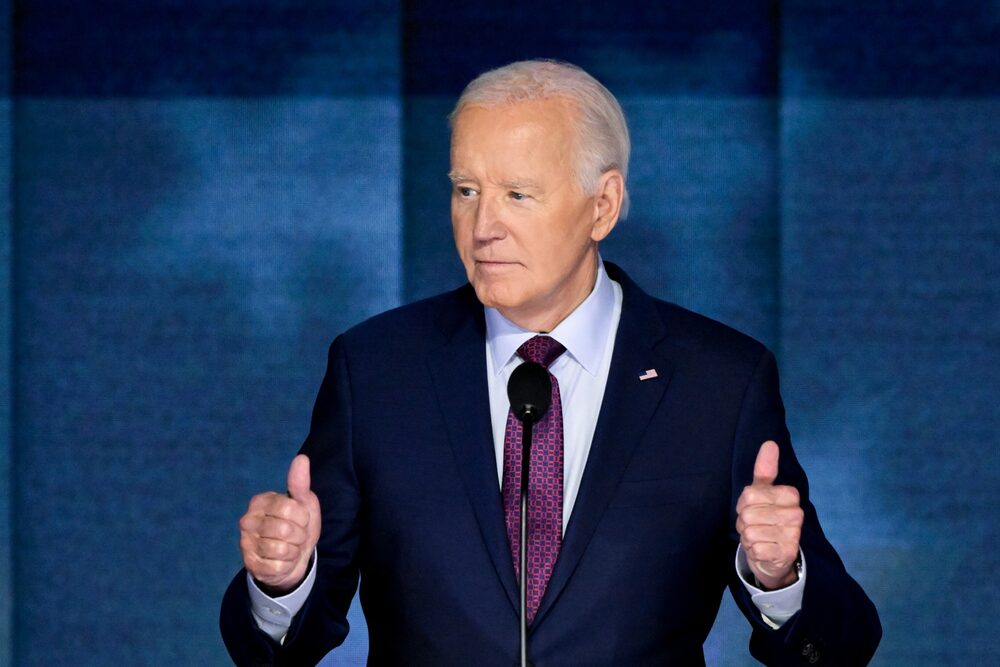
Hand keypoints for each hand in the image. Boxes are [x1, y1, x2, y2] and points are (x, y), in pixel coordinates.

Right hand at [239, 454, 321, 594]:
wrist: (295, 557)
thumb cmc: (299, 525)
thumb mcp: (304, 503)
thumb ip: (300, 483)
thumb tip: (302, 458)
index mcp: (260, 501)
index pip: (289, 508)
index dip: (303, 518)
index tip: (301, 519)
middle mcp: (247, 520)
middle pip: (285, 530)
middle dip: (299, 536)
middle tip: (295, 536)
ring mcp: (246, 543)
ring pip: (281, 549)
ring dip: (293, 551)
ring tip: (289, 548)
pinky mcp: (249, 565)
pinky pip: (277, 567)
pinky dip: (286, 565)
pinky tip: (282, 561)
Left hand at [735, 441, 802, 589]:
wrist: (773, 555)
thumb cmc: (764, 518)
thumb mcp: (761, 491)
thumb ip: (765, 468)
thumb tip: (770, 443)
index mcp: (791, 495)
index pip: (750, 494)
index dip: (744, 503)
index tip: (752, 508)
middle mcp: (796, 514)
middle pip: (748, 513)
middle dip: (744, 522)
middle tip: (754, 525)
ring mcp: (793, 535)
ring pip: (750, 531)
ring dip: (747, 537)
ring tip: (758, 537)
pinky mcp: (786, 554)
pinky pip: (755, 549)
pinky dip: (753, 550)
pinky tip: (762, 549)